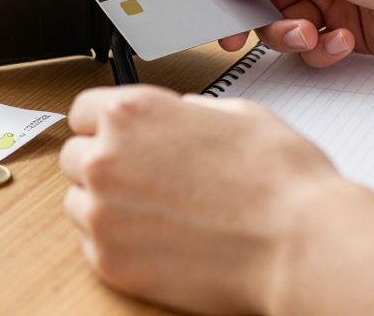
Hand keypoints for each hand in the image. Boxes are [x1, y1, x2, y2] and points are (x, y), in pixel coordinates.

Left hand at [59, 85, 373, 314]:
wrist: (298, 245)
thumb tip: (180, 115)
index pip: (83, 111)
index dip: (105, 124)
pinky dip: (119, 243)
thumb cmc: (279, 180)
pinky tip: (160, 240)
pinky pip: (93, 245)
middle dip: (105, 164)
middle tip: (146, 178)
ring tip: (158, 213)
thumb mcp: (236, 113)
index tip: (117, 136)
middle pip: (75, 157)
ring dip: (107, 205)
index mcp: (131, 114)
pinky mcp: (110, 262)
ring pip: (79, 204)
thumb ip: (189, 111)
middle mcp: (105, 160)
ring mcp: (102, 215)